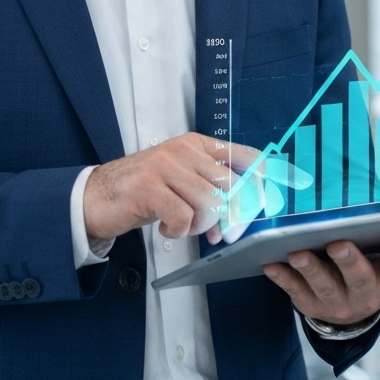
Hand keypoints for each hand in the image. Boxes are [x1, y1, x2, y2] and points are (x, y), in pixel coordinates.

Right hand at [82, 134, 258, 241]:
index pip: (244, 155)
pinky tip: (165, 227)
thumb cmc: (142, 191)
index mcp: (196, 144)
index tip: (284, 192)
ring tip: (182, 226)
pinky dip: (178, 231)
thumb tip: (241, 215)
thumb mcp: (181, 179)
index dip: (267, 176)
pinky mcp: (149, 187)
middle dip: (232, 218)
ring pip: (210, 203)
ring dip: (200, 225)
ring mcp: (165, 166)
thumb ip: (211, 190)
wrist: (95, 196)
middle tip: (219, 235)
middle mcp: (184, 150)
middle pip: (231, 186)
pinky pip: (184, 217)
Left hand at [263, 226, 379, 325]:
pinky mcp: (308, 303)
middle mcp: (365, 294)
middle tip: (339, 243)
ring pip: (323, 286)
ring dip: (310, 269)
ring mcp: (335, 301)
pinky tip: (270, 262)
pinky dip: (282, 278)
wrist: (351, 313)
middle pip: (360, 278)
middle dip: (351, 261)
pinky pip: (293, 291)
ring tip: (298, 251)